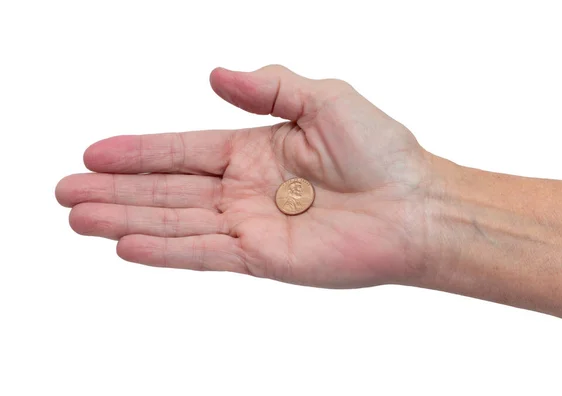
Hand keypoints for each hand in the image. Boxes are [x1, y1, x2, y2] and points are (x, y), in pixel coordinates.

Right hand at [56, 65, 433, 287]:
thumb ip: (268, 87)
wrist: (414, 205)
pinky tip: (127, 246)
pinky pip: (205, 254)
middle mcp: (244, 190)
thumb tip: (214, 75)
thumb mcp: (323, 98)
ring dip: (126, 220)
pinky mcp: (263, 260)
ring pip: (176, 222)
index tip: (93, 151)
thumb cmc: (381, 150)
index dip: (137, 152)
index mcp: (254, 150)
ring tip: (79, 217)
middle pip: (167, 189)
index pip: (182, 150)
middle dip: (116, 190)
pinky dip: (166, 250)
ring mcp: (250, 226)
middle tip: (65, 189)